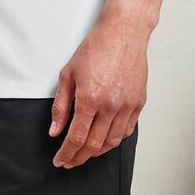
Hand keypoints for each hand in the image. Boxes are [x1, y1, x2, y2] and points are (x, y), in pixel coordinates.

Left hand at [49, 14, 148, 168]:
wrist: (123, 32)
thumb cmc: (96, 48)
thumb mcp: (68, 74)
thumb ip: (61, 106)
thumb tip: (55, 131)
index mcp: (90, 98)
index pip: (76, 138)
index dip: (67, 153)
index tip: (60, 160)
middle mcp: (110, 105)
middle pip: (94, 145)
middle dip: (79, 157)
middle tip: (70, 161)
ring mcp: (127, 105)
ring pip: (112, 142)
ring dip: (97, 152)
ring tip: (85, 152)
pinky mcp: (138, 103)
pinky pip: (126, 130)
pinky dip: (114, 140)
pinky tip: (105, 139)